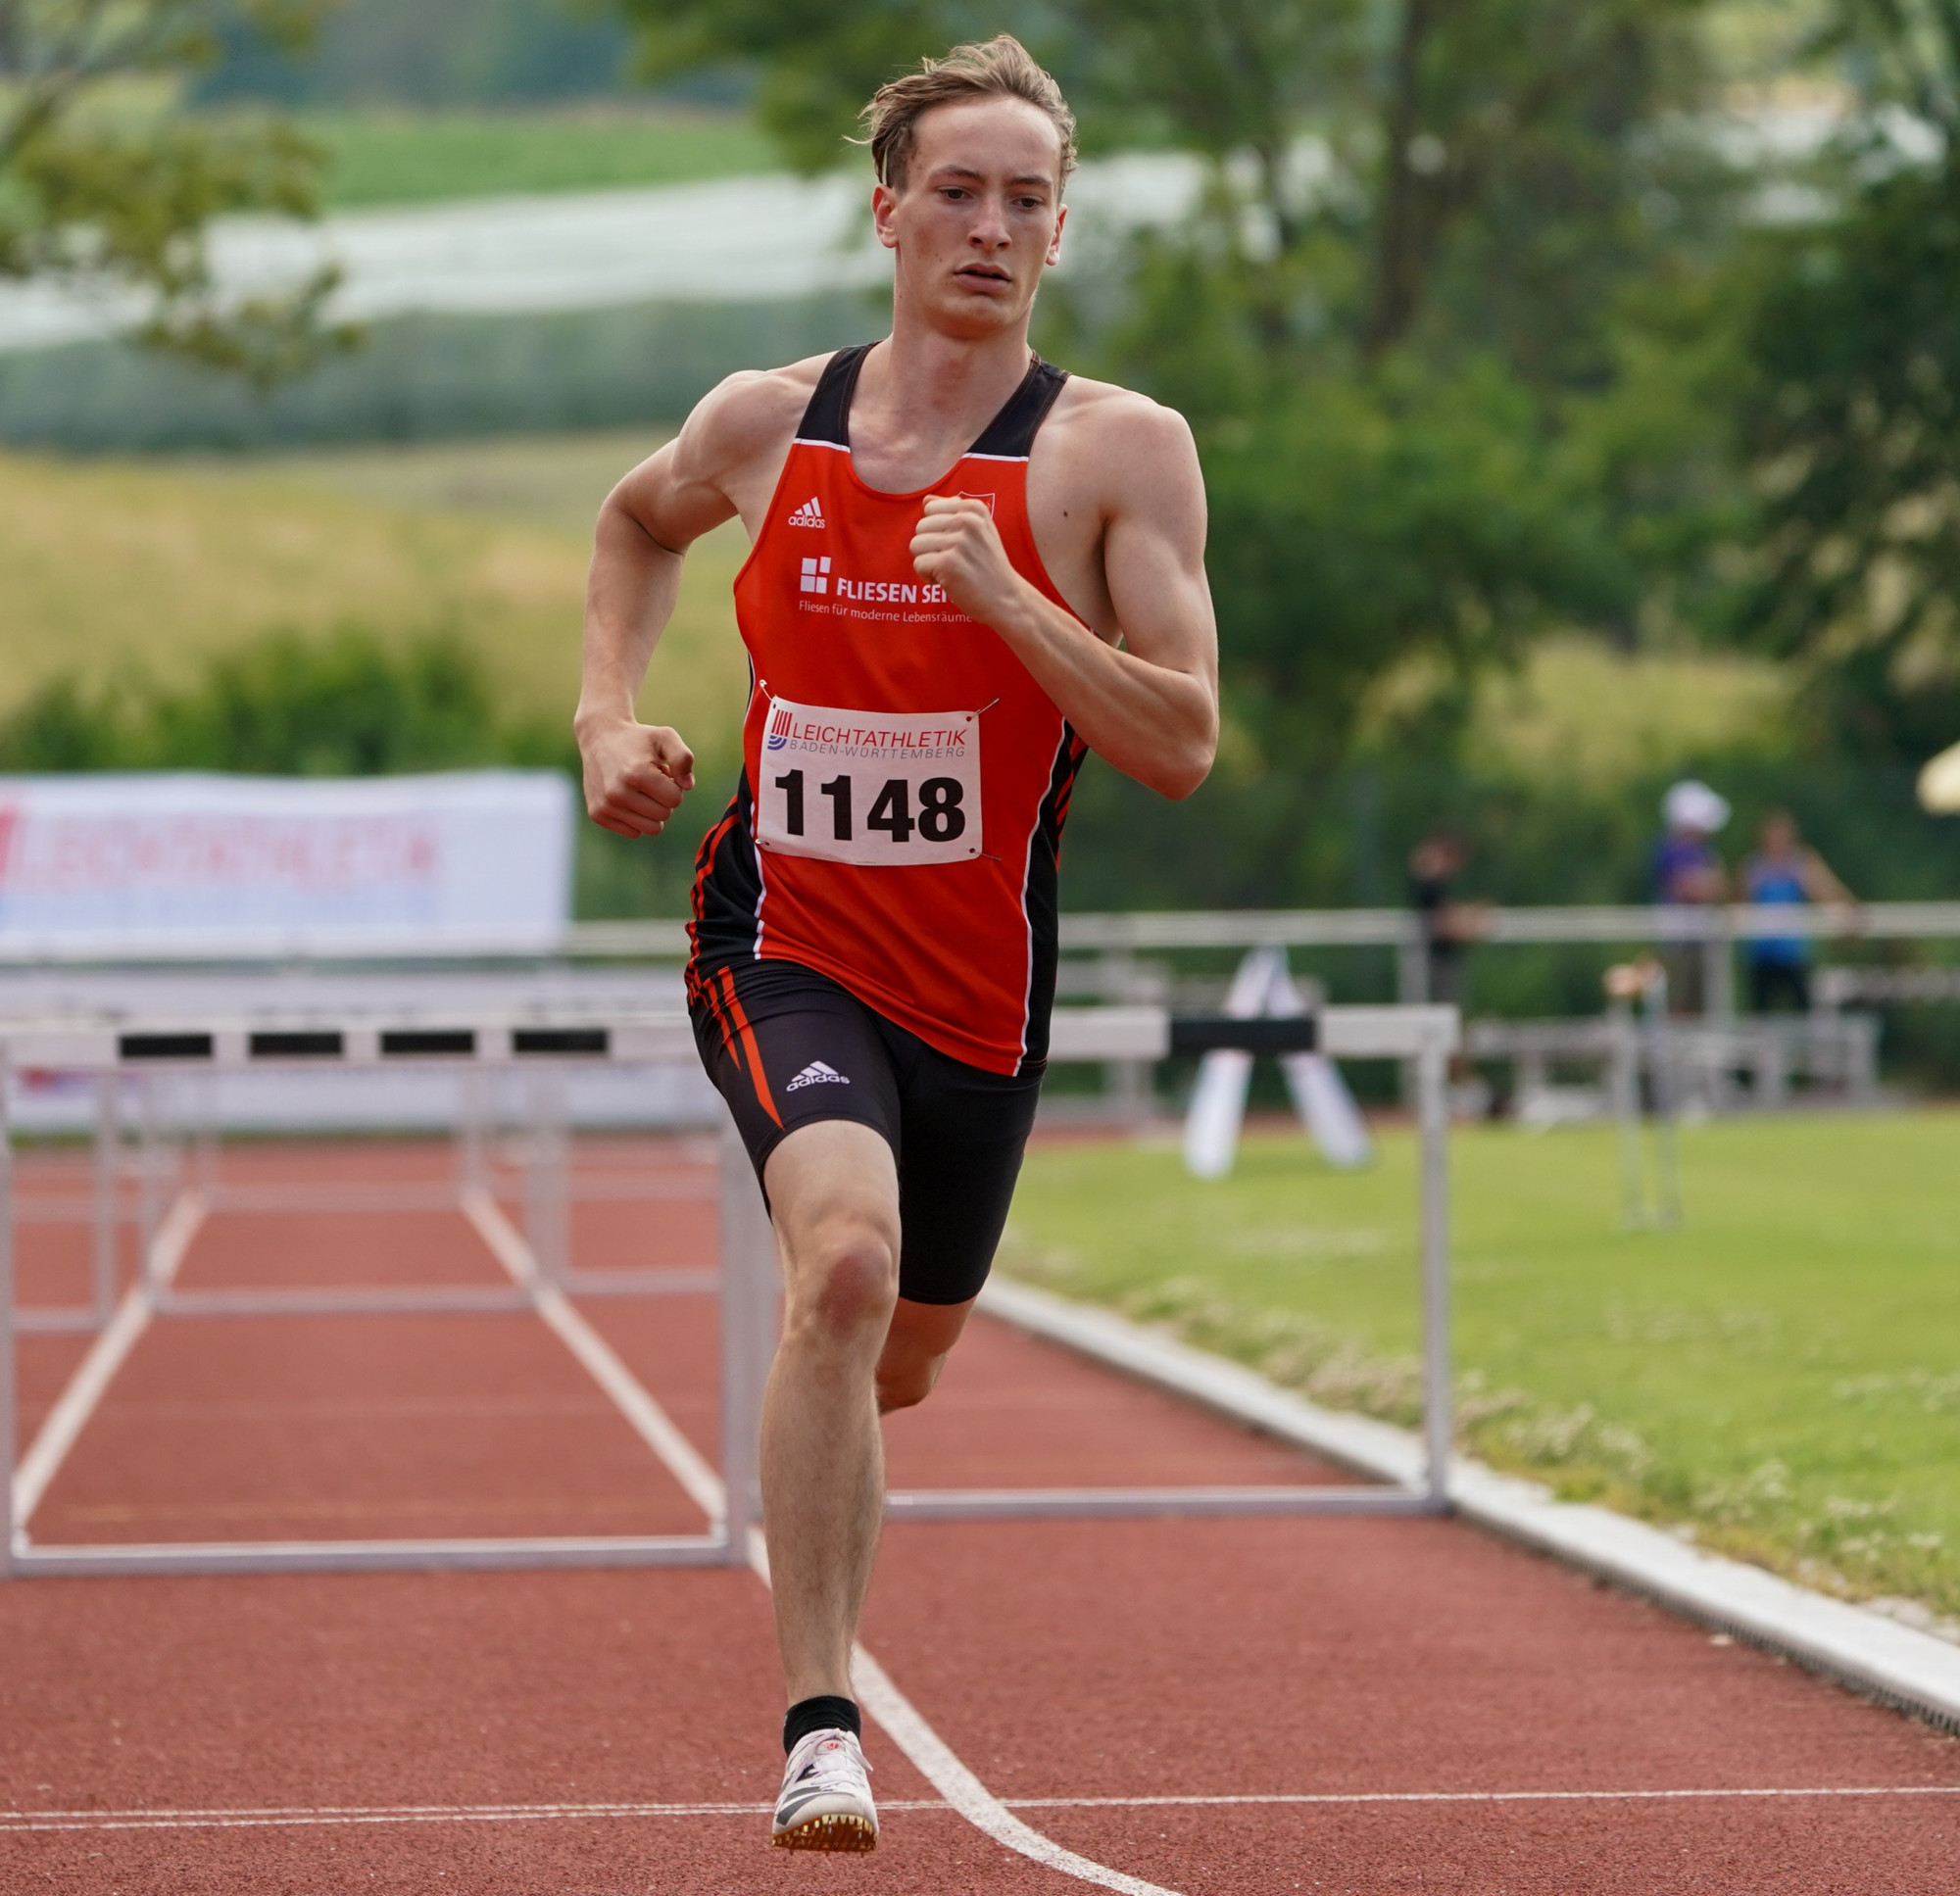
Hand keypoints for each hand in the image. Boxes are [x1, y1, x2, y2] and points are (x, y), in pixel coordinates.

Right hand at [577, 716, 694, 838]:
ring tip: (640, 790)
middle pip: (663, 815)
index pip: (675, 800)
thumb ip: (683, 758)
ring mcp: (605, 805)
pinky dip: (636, 819)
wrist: (599, 737)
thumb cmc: (638, 739)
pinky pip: (633, 832)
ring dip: (651, 811)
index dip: (674, 786)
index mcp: (636, 773)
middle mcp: (618, 792)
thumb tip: (688, 786)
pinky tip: (628, 797)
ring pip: (650, 829)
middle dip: (663, 799)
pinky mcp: (597, 814)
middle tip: (650, 781)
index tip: (662, 773)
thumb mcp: (665, 737)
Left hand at [911, 495, 1032, 632]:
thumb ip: (953, 513)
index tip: (955, 545)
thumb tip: (926, 500)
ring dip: (928, 562)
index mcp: (973, 508)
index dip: (937, 530)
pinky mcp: (948, 563)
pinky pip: (918, 564)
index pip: (930, 509)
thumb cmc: (988, 566)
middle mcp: (966, 521)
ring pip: (916, 545)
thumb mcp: (979, 530)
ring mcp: (958, 542)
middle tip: (953, 561)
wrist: (1006, 598)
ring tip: (950, 570)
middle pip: (920, 527)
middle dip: (930, 547)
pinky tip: (947, 580)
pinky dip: (928, 577)